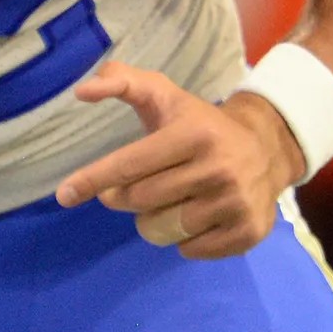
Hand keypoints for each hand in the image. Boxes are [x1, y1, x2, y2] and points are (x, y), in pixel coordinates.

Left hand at [53, 60, 306, 259]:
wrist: (267, 147)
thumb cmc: (200, 122)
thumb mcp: (164, 94)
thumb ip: (121, 82)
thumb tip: (83, 91)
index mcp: (193, 134)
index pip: (130, 164)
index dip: (93, 180)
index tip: (64, 195)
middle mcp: (217, 168)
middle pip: (141, 200)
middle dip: (123, 197)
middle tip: (129, 188)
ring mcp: (235, 203)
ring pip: (162, 229)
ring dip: (153, 219)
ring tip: (169, 199)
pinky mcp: (247, 232)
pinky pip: (189, 250)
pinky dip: (183, 239)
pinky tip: (196, 215)